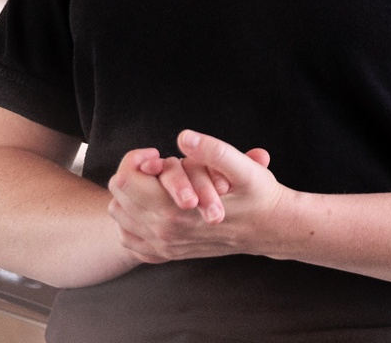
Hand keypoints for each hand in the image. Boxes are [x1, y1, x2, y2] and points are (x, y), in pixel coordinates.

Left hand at [106, 130, 290, 263]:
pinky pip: (129, 238)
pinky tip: (150, 207)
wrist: (271, 228)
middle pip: (119, 195)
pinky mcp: (167, 254)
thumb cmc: (258, 196)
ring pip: (119, 215)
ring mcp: (164, 246)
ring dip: (131, 194)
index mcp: (175, 212)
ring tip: (156, 182)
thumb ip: (212, 150)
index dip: (137, 158)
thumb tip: (183, 137)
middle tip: (160, 165)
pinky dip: (131, 220)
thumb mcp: (243, 168)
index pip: (126, 179)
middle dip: (135, 173)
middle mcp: (164, 232)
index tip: (158, 153)